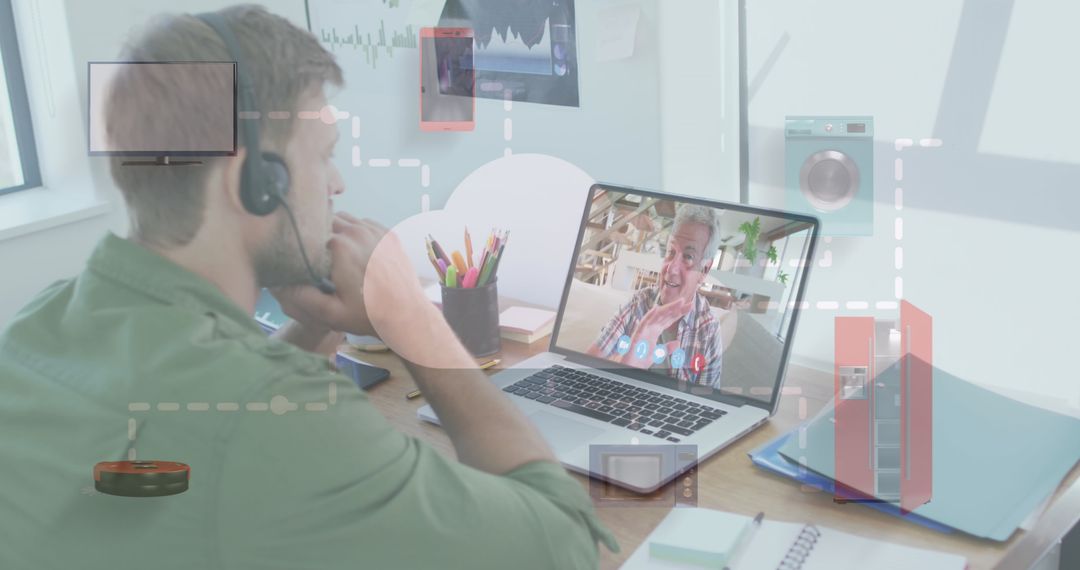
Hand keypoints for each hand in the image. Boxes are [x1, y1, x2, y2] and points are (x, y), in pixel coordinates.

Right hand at [272, 213, 423, 336]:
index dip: (304, 245)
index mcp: (339, 246)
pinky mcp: (388, 234)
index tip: (305, 261)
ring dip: (337, 232)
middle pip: (326, 222)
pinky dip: (356, 233)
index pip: (309, 233)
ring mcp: (375, 231)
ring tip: (336, 255)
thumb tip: (280, 281)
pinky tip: (355, 253)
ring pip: (345, 220)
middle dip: (320, 236)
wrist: (406, 314)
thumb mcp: (330, 313)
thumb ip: (302, 296)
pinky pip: (363, 224)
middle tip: (321, 258)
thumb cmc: (368, 315)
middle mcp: (357, 232)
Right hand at [622, 294, 692, 364]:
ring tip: (678, 303)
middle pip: (665, 315)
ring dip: (667, 308)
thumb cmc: (639, 359)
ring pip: (657, 316)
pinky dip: (649, 315)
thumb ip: (667, 348)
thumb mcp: (658, 354)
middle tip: (687, 302)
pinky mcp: (638, 334)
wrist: (629, 367)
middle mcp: (650, 328)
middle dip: (676, 309)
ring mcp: (644, 330)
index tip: (688, 307)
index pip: (668, 319)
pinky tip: (656, 308)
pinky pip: (644, 323)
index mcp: (655, 331)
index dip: (678, 313)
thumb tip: (678, 343)